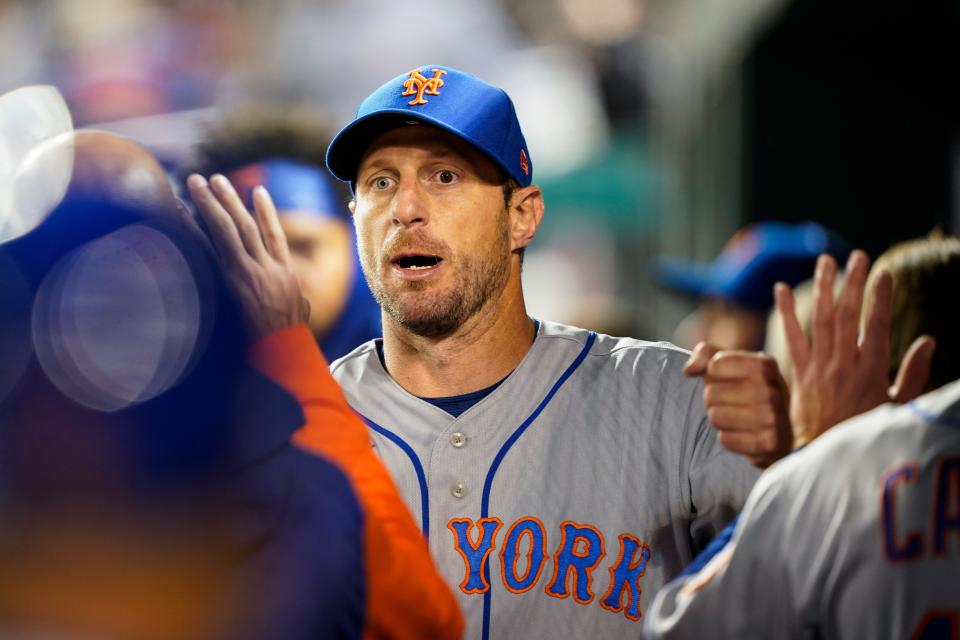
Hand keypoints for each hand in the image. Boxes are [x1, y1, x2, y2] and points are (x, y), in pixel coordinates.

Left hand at [184, 173, 309, 340]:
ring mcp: (246, 273)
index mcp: (285, 274)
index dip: (266, 212)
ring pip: (227, 230)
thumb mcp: (301, 315)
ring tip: (197, 181)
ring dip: (211, 203)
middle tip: (217, 178)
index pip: (275, 236)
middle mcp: (266, 268)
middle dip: (231, 200)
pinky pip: (205, 250)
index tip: (257, 191)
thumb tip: (301, 300)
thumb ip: (298, 301)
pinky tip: (179, 212)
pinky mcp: (228, 283)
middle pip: (247, 225)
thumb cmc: (292, 342)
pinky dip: (191, 229)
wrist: (283, 354)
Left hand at [684, 343, 791, 467]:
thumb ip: (705, 355)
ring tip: (737, 417)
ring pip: (715, 416)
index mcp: (765, 365)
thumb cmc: (748, 389)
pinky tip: (744, 433)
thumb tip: (688, 370)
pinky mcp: (768, 444)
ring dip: (719, 418)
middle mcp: (772, 390)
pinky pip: (725, 439)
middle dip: (713, 398)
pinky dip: (729, 437)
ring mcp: (773, 418)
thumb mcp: (731, 364)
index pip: (714, 365)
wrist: (782, 429)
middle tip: (731, 402)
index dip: (712, 374)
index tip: (728, 379)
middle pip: (710, 392)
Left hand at [775, 250, 934, 446]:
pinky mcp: (797, 375)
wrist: (825, 459)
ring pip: (819, 321)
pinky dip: (784, 313)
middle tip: (856, 256)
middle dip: (852, 283)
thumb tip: (928, 341)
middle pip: (846, 316)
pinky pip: (790, 339)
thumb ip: (914, 375)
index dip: (880, 298)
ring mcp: (818, 369)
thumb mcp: (898, 409)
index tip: (884, 273)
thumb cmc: (866, 434)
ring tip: (826, 261)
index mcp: (872, 372)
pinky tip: (778, 289)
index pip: (877, 326)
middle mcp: (843, 366)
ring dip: (822, 288)